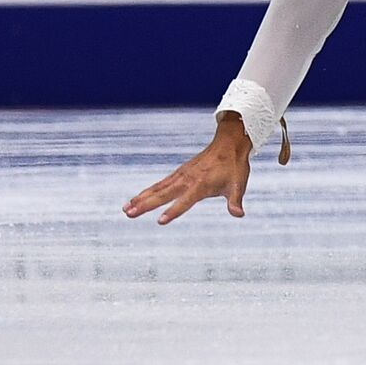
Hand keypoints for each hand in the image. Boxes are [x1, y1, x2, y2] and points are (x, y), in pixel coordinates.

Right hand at [123, 116, 251, 224]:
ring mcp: (181, 175)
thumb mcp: (238, 185)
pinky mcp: (179, 173)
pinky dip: (148, 191)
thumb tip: (239, 214)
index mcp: (201, 185)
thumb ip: (235, 201)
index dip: (173, 211)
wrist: (229, 143)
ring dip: (141, 198)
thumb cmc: (234, 166)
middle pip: (163, 194)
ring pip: (157, 188)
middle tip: (129, 214)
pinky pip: (160, 183)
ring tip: (126, 209)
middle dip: (146, 205)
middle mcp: (187, 179)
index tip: (160, 221)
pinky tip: (138, 198)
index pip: (185, 201)